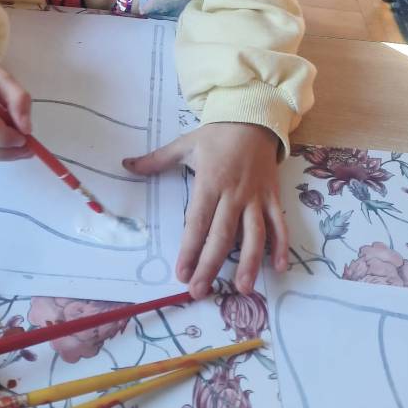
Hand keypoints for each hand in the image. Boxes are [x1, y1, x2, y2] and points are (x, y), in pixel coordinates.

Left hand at [123, 122, 287, 298]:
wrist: (253, 117)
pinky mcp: (273, 196)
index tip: (181, 273)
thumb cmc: (217, 135)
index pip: (197, 221)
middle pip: (222, 234)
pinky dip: (282, 245)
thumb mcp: (185, 144)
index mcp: (210, 181)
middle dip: (210, 264)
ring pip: (254, 233)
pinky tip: (279, 267)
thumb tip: (126, 165)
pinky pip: (279, 223)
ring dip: (249, 261)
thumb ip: (156, 160)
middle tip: (199, 291)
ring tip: (242, 288)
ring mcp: (256, 197)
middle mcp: (234, 193)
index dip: (189, 248)